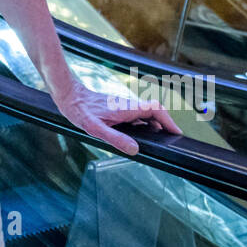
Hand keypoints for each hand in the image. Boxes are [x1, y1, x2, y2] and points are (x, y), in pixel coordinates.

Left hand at [51, 78, 181, 156]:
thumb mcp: (95, 128)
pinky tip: (141, 135)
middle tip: (170, 141)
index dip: (168, 120)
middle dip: (165, 125)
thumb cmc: (80, 111)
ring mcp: (124, 105)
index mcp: (127, 107)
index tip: (176, 132)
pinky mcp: (119, 108)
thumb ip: (115, 138)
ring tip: (160, 140)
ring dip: (155, 124)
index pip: (156, 109)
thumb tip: (135, 149)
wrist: (69, 96)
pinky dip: (144, 124)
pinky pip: (137, 115)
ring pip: (146, 113)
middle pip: (154, 112)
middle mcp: (128, 104)